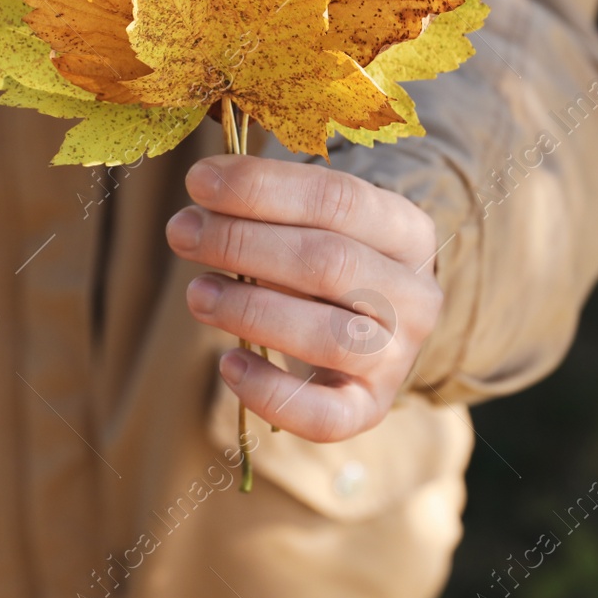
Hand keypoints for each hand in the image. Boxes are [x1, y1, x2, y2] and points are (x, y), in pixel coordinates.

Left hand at [166, 154, 443, 442]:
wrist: (373, 330)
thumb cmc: (329, 261)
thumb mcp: (318, 221)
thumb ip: (273, 205)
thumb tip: (205, 187)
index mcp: (409, 230)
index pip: (338, 198)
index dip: (263, 188)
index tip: (198, 182)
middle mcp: (415, 295)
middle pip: (329, 263)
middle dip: (243, 243)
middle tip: (182, 232)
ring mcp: (397, 357)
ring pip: (328, 337)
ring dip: (250, 311)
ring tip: (196, 292)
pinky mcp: (369, 408)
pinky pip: (323, 415)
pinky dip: (270, 392)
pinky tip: (227, 364)